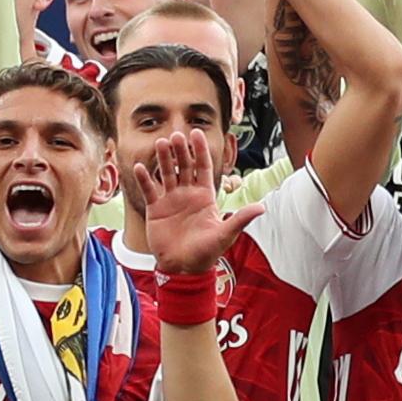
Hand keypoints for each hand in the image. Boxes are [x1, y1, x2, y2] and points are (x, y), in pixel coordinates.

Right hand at [132, 130, 261, 275]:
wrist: (183, 267)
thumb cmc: (206, 252)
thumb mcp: (225, 235)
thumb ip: (240, 219)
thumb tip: (262, 207)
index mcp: (205, 196)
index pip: (204, 168)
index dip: (200, 151)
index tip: (196, 133)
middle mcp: (188, 194)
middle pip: (184, 167)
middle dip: (181, 151)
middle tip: (176, 134)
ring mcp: (170, 200)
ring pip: (167, 174)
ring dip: (164, 159)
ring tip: (160, 143)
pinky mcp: (155, 209)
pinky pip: (150, 190)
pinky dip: (145, 179)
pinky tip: (140, 167)